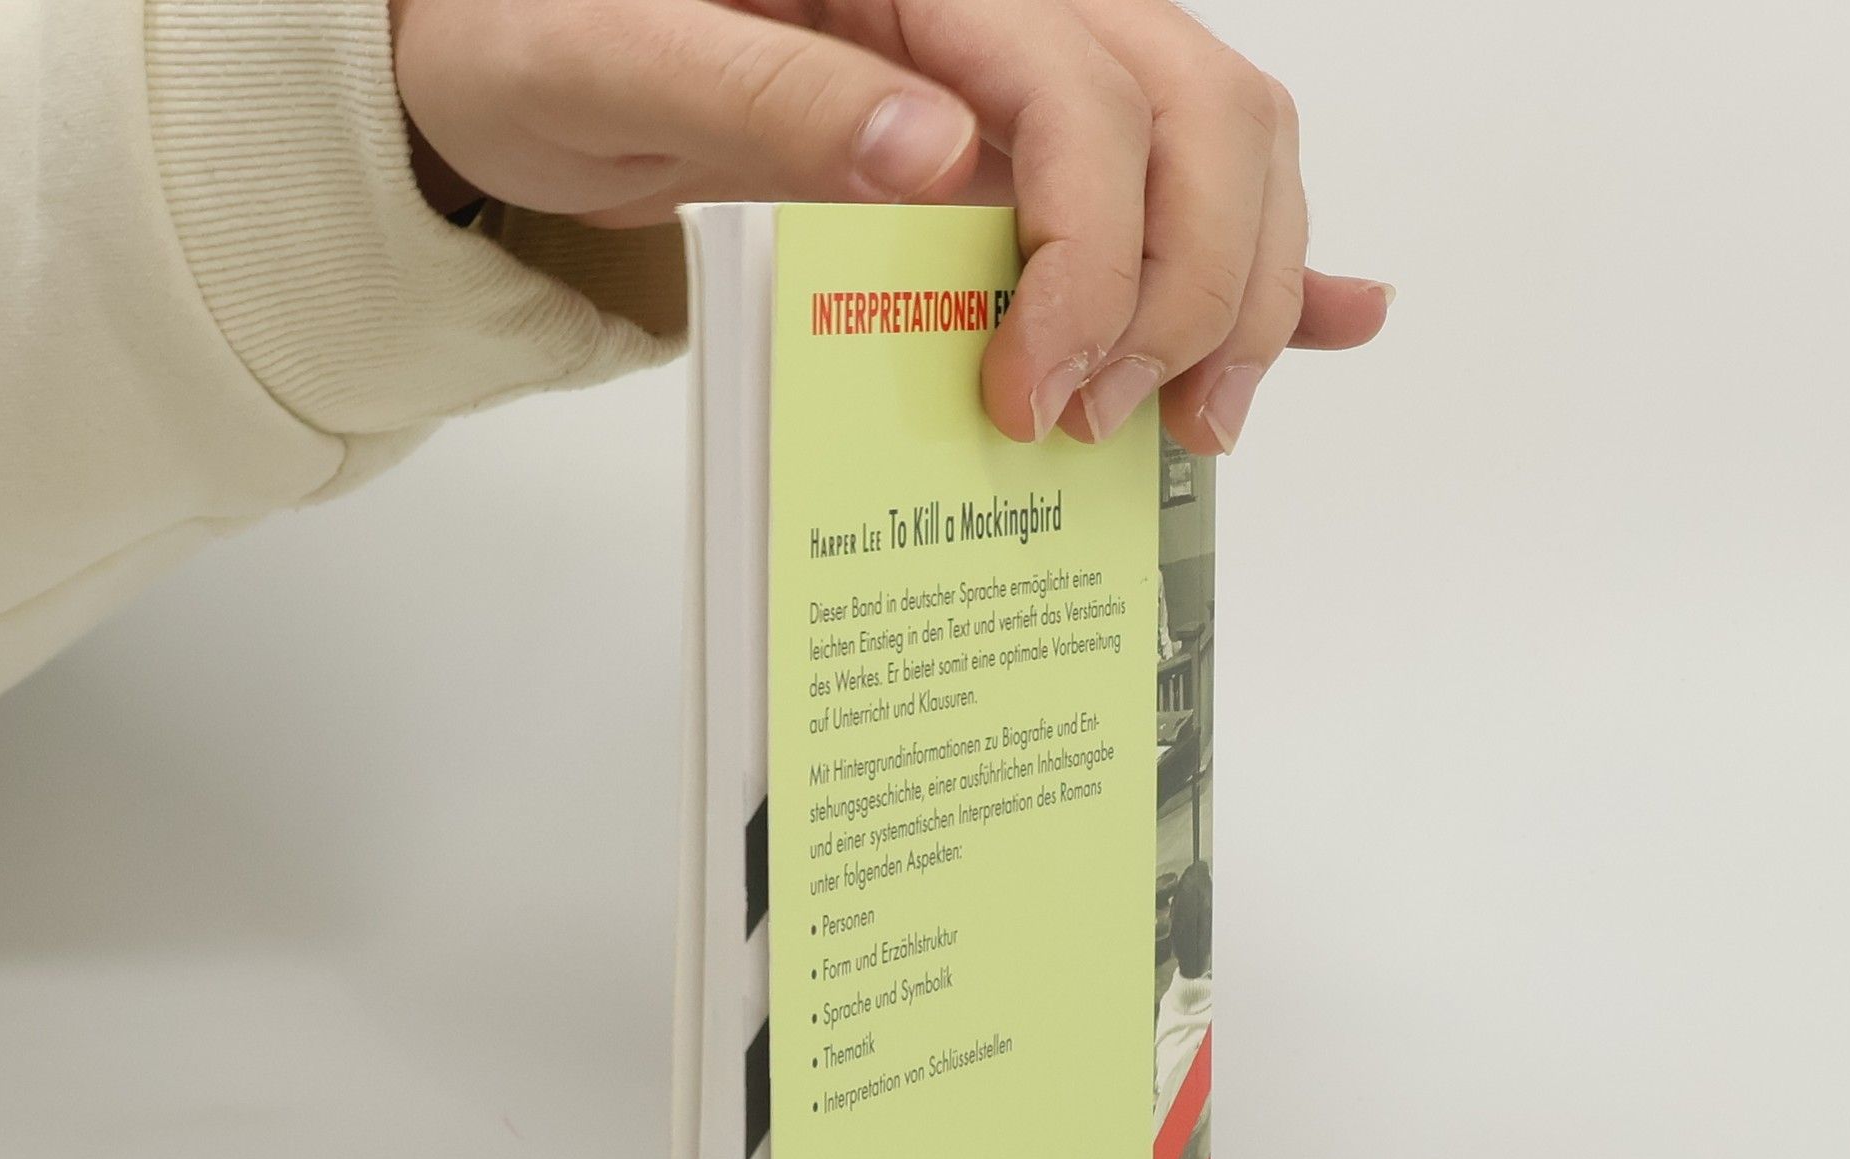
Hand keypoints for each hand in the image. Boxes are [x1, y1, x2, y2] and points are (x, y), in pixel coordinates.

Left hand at [391, 0, 1391, 453]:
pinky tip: (1330, 314)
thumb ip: (768, 89)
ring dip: (1246, 282)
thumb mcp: (610, 57)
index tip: (1033, 393)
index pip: (1083, 93)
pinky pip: (1175, 173)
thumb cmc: (539, 33)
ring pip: (1224, 140)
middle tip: (1108, 426)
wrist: (519, 42)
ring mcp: (1025, 63)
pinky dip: (1266, 252)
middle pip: (1198, 112)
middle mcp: (1001, 2)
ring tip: (1200, 417)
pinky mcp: (1019, 133)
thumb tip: (936, 156)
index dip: (1092, 255)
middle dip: (1190, 286)